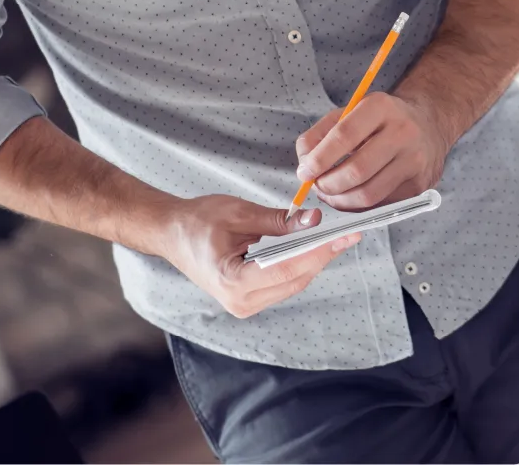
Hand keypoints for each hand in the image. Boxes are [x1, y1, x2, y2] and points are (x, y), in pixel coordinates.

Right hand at [156, 195, 360, 317]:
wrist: (170, 234)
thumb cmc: (196, 221)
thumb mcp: (238, 214)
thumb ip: (278, 220)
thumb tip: (314, 220)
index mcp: (231, 280)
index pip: (286, 269)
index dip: (318, 252)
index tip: (344, 236)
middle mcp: (239, 301)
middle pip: (295, 279)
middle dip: (323, 255)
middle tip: (349, 233)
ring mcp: (244, 305)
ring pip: (294, 284)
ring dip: (315, 261)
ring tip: (336, 238)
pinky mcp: (250, 300)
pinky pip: (285, 284)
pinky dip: (301, 265)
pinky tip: (315, 248)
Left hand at [296, 92, 448, 211]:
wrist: (429, 125)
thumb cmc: (381, 121)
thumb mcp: (350, 113)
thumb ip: (320, 134)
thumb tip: (304, 165)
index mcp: (381, 107)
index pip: (344, 136)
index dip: (319, 159)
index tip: (305, 172)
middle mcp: (403, 132)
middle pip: (357, 171)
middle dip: (328, 185)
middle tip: (317, 187)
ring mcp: (415, 160)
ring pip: (368, 194)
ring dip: (341, 201)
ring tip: (332, 194)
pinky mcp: (420, 184)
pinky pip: (381, 204)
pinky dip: (360, 205)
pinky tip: (354, 194)